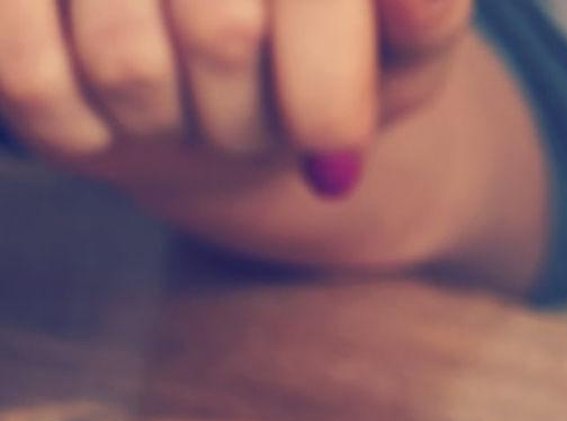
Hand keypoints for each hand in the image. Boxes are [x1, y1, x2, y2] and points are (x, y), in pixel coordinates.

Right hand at [0, 0, 472, 198]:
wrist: (234, 75)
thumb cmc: (337, 51)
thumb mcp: (403, 45)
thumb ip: (422, 20)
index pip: (278, 16)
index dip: (324, 99)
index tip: (334, 153)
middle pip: (222, 38)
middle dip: (251, 121)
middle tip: (254, 122)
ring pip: (129, 68)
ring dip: (174, 128)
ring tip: (192, 107)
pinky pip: (31, 82)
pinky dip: (84, 131)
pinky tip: (114, 119)